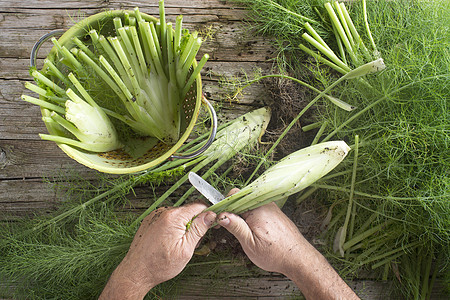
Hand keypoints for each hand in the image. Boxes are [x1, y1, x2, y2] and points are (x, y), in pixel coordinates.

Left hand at [100, 202, 216, 298]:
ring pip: (178, 216)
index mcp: (174, 217)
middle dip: (194, 223)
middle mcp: (163, 212)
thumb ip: (199, 229)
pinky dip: (172, 228)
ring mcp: (155, 216)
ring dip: (182, 226)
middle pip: (188, 211)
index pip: (198, 205)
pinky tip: (169, 242)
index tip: (211, 223)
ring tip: (178, 244)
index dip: (207, 214)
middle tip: (193, 241)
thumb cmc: (159, 264)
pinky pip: (167, 220)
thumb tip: (210, 215)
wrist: (136, 272)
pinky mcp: (150, 221)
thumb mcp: (186, 249)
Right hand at [217, 201, 303, 274]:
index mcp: (257, 209)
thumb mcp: (250, 244)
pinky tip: (255, 231)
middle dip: (234, 212)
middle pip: (241, 200)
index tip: (220, 219)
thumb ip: (235, 227)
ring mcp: (271, 207)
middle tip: (232, 228)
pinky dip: (252, 218)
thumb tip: (222, 215)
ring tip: (245, 232)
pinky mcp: (275, 212)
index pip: (233, 196)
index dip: (224, 207)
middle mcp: (265, 204)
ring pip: (249, 205)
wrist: (298, 258)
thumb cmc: (276, 254)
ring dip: (243, 216)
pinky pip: (258, 209)